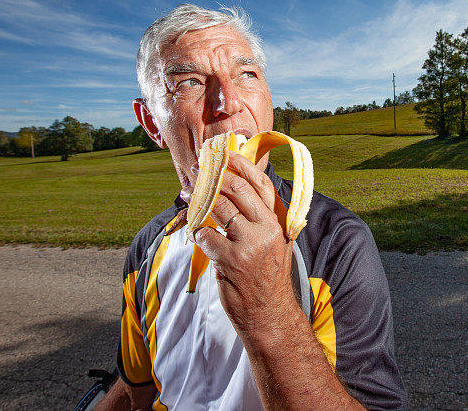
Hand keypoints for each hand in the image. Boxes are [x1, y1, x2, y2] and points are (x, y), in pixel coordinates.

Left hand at [193, 152, 299, 345]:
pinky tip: (196, 234)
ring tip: (190, 196)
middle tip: (198, 169)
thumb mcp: (276, 242)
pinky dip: (197, 233)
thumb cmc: (268, 276)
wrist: (269, 313)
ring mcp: (249, 244)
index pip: (260, 183)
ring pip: (219, 208)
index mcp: (278, 221)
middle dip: (214, 175)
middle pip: (237, 189)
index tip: (223, 154)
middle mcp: (266, 228)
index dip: (240, 164)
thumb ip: (262, 218)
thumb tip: (236, 188)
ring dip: (200, 200)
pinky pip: (206, 236)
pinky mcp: (231, 260)